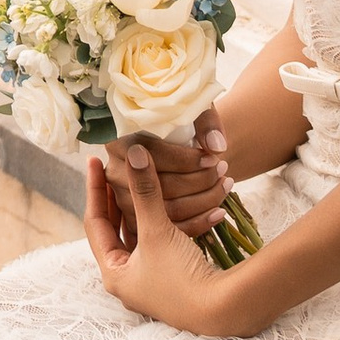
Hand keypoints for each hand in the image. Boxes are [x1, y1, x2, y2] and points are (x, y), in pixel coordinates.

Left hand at [83, 137, 250, 335]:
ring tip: (139, 181)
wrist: (221, 310)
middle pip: (116, 228)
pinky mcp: (172, 279)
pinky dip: (161, 221)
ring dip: (141, 208)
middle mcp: (127, 280)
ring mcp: (150, 282)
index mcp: (113, 272)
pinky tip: (167, 203)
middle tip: (114, 169)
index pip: (96, 222)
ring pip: (139, 235)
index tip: (93, 160)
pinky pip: (159, 243)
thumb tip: (134, 154)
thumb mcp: (157, 231)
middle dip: (116, 197)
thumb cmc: (181, 277)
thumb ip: (145, 192)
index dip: (94, 189)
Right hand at [129, 105, 236, 238]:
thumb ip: (205, 123)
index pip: (151, 155)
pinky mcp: (135, 220)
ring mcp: (122, 200)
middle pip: (158, 187)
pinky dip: (198, 224)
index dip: (186, 160)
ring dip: (203, 201)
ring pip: (166, 211)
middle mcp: (114, 172)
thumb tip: (216, 146)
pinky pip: (168, 229)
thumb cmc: (179, 121)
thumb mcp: (191, 110)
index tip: (213, 158)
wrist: (170, 140)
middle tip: (223, 170)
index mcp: (118, 140)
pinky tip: (218, 212)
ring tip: (225, 185)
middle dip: (199, 181)